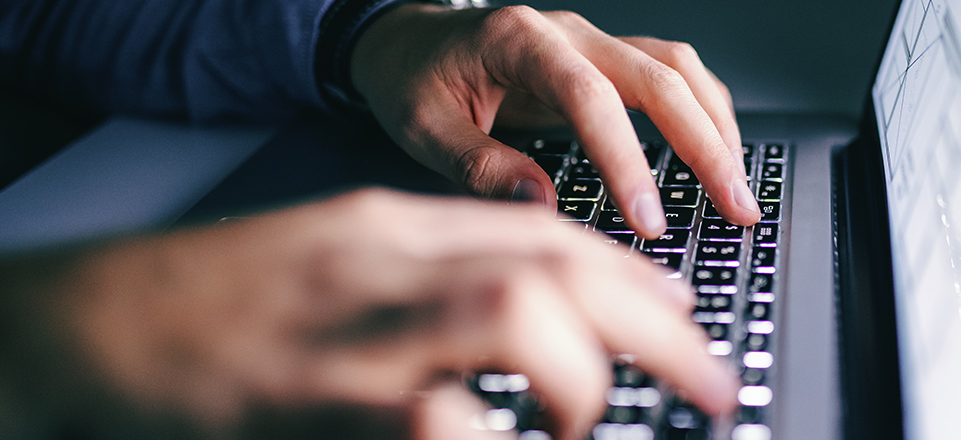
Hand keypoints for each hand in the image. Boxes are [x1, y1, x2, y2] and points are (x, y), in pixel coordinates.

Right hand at [2, 189, 736, 438]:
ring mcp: (347, 332)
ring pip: (509, 316)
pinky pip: (437, 419)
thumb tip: (552, 297)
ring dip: (580, 376)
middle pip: (553, 270)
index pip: (547, 233)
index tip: (685, 318)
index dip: (634, 279)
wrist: (91, 325)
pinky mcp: (311, 403)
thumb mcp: (341, 259)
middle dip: (653, 326)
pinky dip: (493, 439)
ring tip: (589, 424)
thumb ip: (440, 269)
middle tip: (709, 381)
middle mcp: (382, 266)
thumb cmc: (222, 303)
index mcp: (391, 228)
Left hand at [350, 5, 761, 238]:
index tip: (647, 218)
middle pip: (659, 77)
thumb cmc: (412, 79)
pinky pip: (670, 76)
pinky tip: (717, 153)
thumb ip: (479, 166)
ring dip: (716, 128)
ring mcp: (592, 42)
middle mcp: (568, 32)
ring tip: (738, 189)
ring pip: (677, 70)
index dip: (626, 159)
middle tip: (733, 207)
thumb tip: (542, 206)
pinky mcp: (605, 61)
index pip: (590, 97)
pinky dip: (702, 113)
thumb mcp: (422, 127)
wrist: (408, 41)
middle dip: (705, 146)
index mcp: (519, 41)